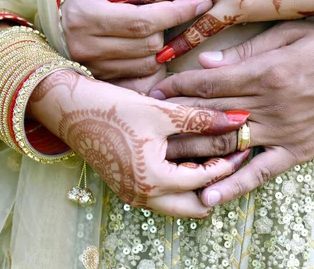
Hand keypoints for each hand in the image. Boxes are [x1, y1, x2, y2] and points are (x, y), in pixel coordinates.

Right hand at [28, 70, 249, 217]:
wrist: (69, 110)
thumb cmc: (112, 109)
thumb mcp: (161, 112)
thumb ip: (201, 118)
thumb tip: (238, 118)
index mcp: (154, 180)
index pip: (206, 180)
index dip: (229, 162)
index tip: (244, 145)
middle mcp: (143, 196)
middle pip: (195, 205)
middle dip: (217, 184)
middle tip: (231, 158)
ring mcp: (133, 194)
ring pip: (179, 203)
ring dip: (198, 185)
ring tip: (212, 157)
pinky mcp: (127, 186)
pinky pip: (163, 195)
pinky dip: (180, 182)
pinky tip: (188, 158)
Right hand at [61, 0, 212, 85]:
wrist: (55, 18)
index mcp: (86, 15)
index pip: (142, 20)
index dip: (176, 12)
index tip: (201, 1)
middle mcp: (85, 47)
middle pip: (150, 44)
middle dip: (168, 26)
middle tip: (175, 10)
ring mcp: (92, 67)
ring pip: (149, 62)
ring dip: (161, 43)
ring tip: (153, 25)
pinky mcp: (101, 80)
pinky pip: (142, 75)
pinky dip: (151, 58)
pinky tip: (145, 42)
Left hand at [149, 21, 313, 206]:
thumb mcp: (292, 35)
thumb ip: (248, 50)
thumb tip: (207, 63)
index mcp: (266, 71)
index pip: (209, 83)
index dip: (178, 87)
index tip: (153, 90)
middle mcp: (271, 105)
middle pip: (211, 115)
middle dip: (175, 119)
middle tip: (145, 125)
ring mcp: (284, 132)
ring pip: (229, 145)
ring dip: (194, 152)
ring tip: (161, 159)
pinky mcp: (298, 151)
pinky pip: (261, 172)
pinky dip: (235, 185)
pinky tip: (209, 196)